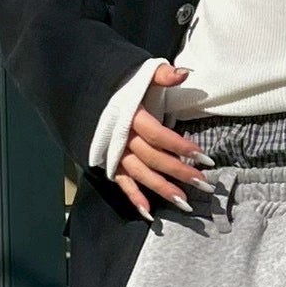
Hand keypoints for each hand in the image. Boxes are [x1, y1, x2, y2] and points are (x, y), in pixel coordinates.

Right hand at [113, 64, 215, 218]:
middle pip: (154, 158)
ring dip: (162, 189)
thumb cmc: (117, 84)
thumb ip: (161, 74)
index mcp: (129, 115)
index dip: (181, 147)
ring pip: (140, 174)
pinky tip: (149, 213)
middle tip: (203, 184)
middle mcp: (121, 137)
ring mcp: (114, 152)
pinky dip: (134, 198)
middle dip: (179, 172)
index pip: (159, 135)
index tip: (204, 158)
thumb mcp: (138, 73)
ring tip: (184, 202)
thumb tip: (184, 73)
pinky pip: (121, 183)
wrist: (81, 90)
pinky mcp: (108, 162)